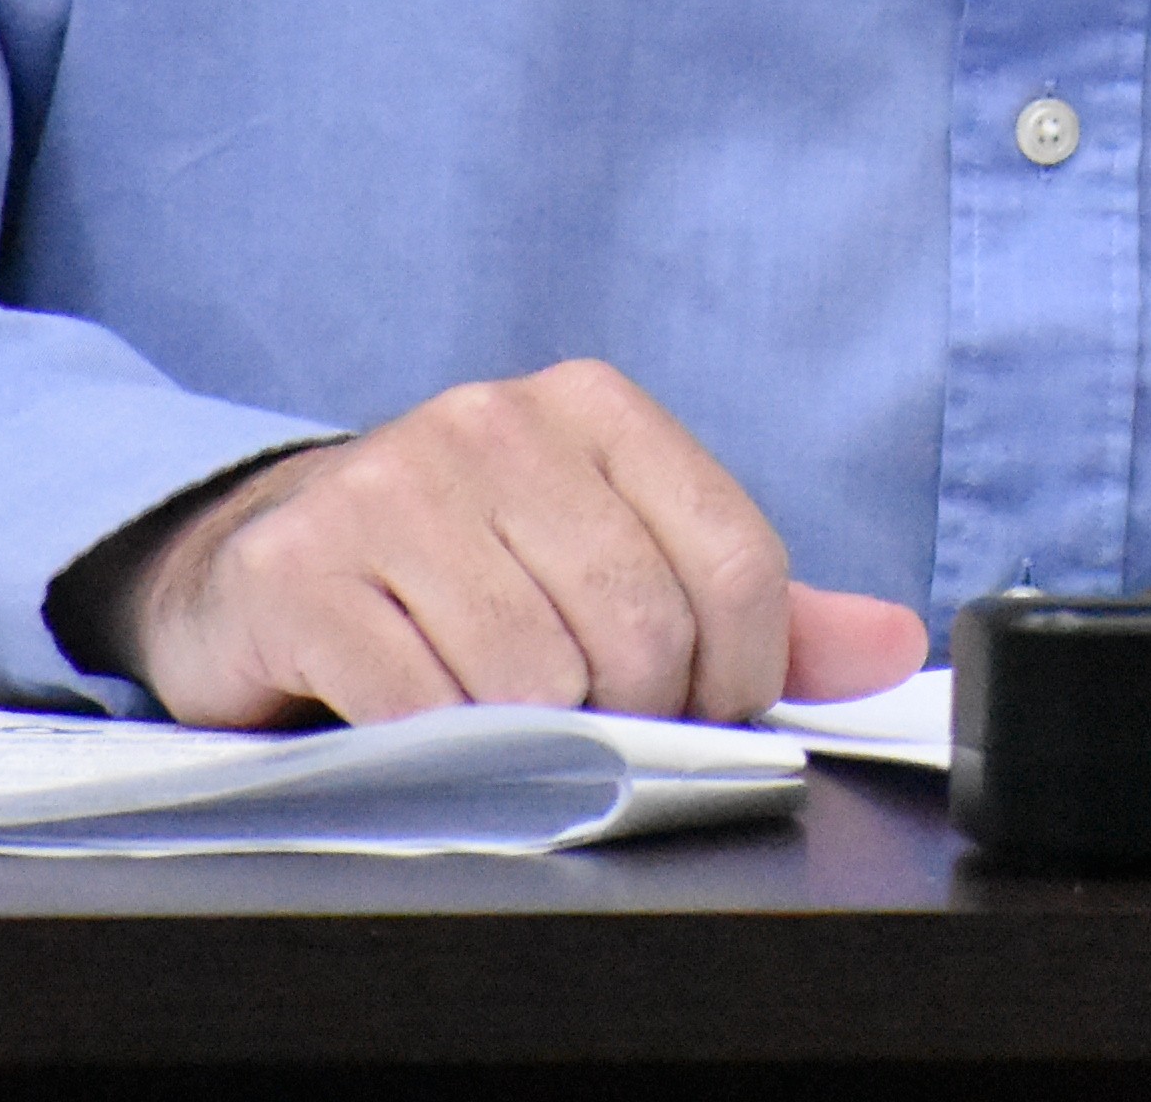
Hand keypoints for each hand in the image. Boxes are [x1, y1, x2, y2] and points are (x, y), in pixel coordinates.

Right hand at [56, 358, 930, 728]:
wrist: (256, 564)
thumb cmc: (460, 576)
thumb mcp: (615, 566)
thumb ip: (753, 607)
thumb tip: (895, 643)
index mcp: (594, 407)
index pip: (736, 561)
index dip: (738, 674)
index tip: (696, 708)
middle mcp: (495, 421)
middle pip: (642, 627)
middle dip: (630, 712)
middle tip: (582, 723)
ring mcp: (393, 486)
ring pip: (537, 675)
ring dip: (526, 734)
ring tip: (488, 712)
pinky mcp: (304, 569)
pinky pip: (423, 705)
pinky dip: (436, 743)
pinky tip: (412, 716)